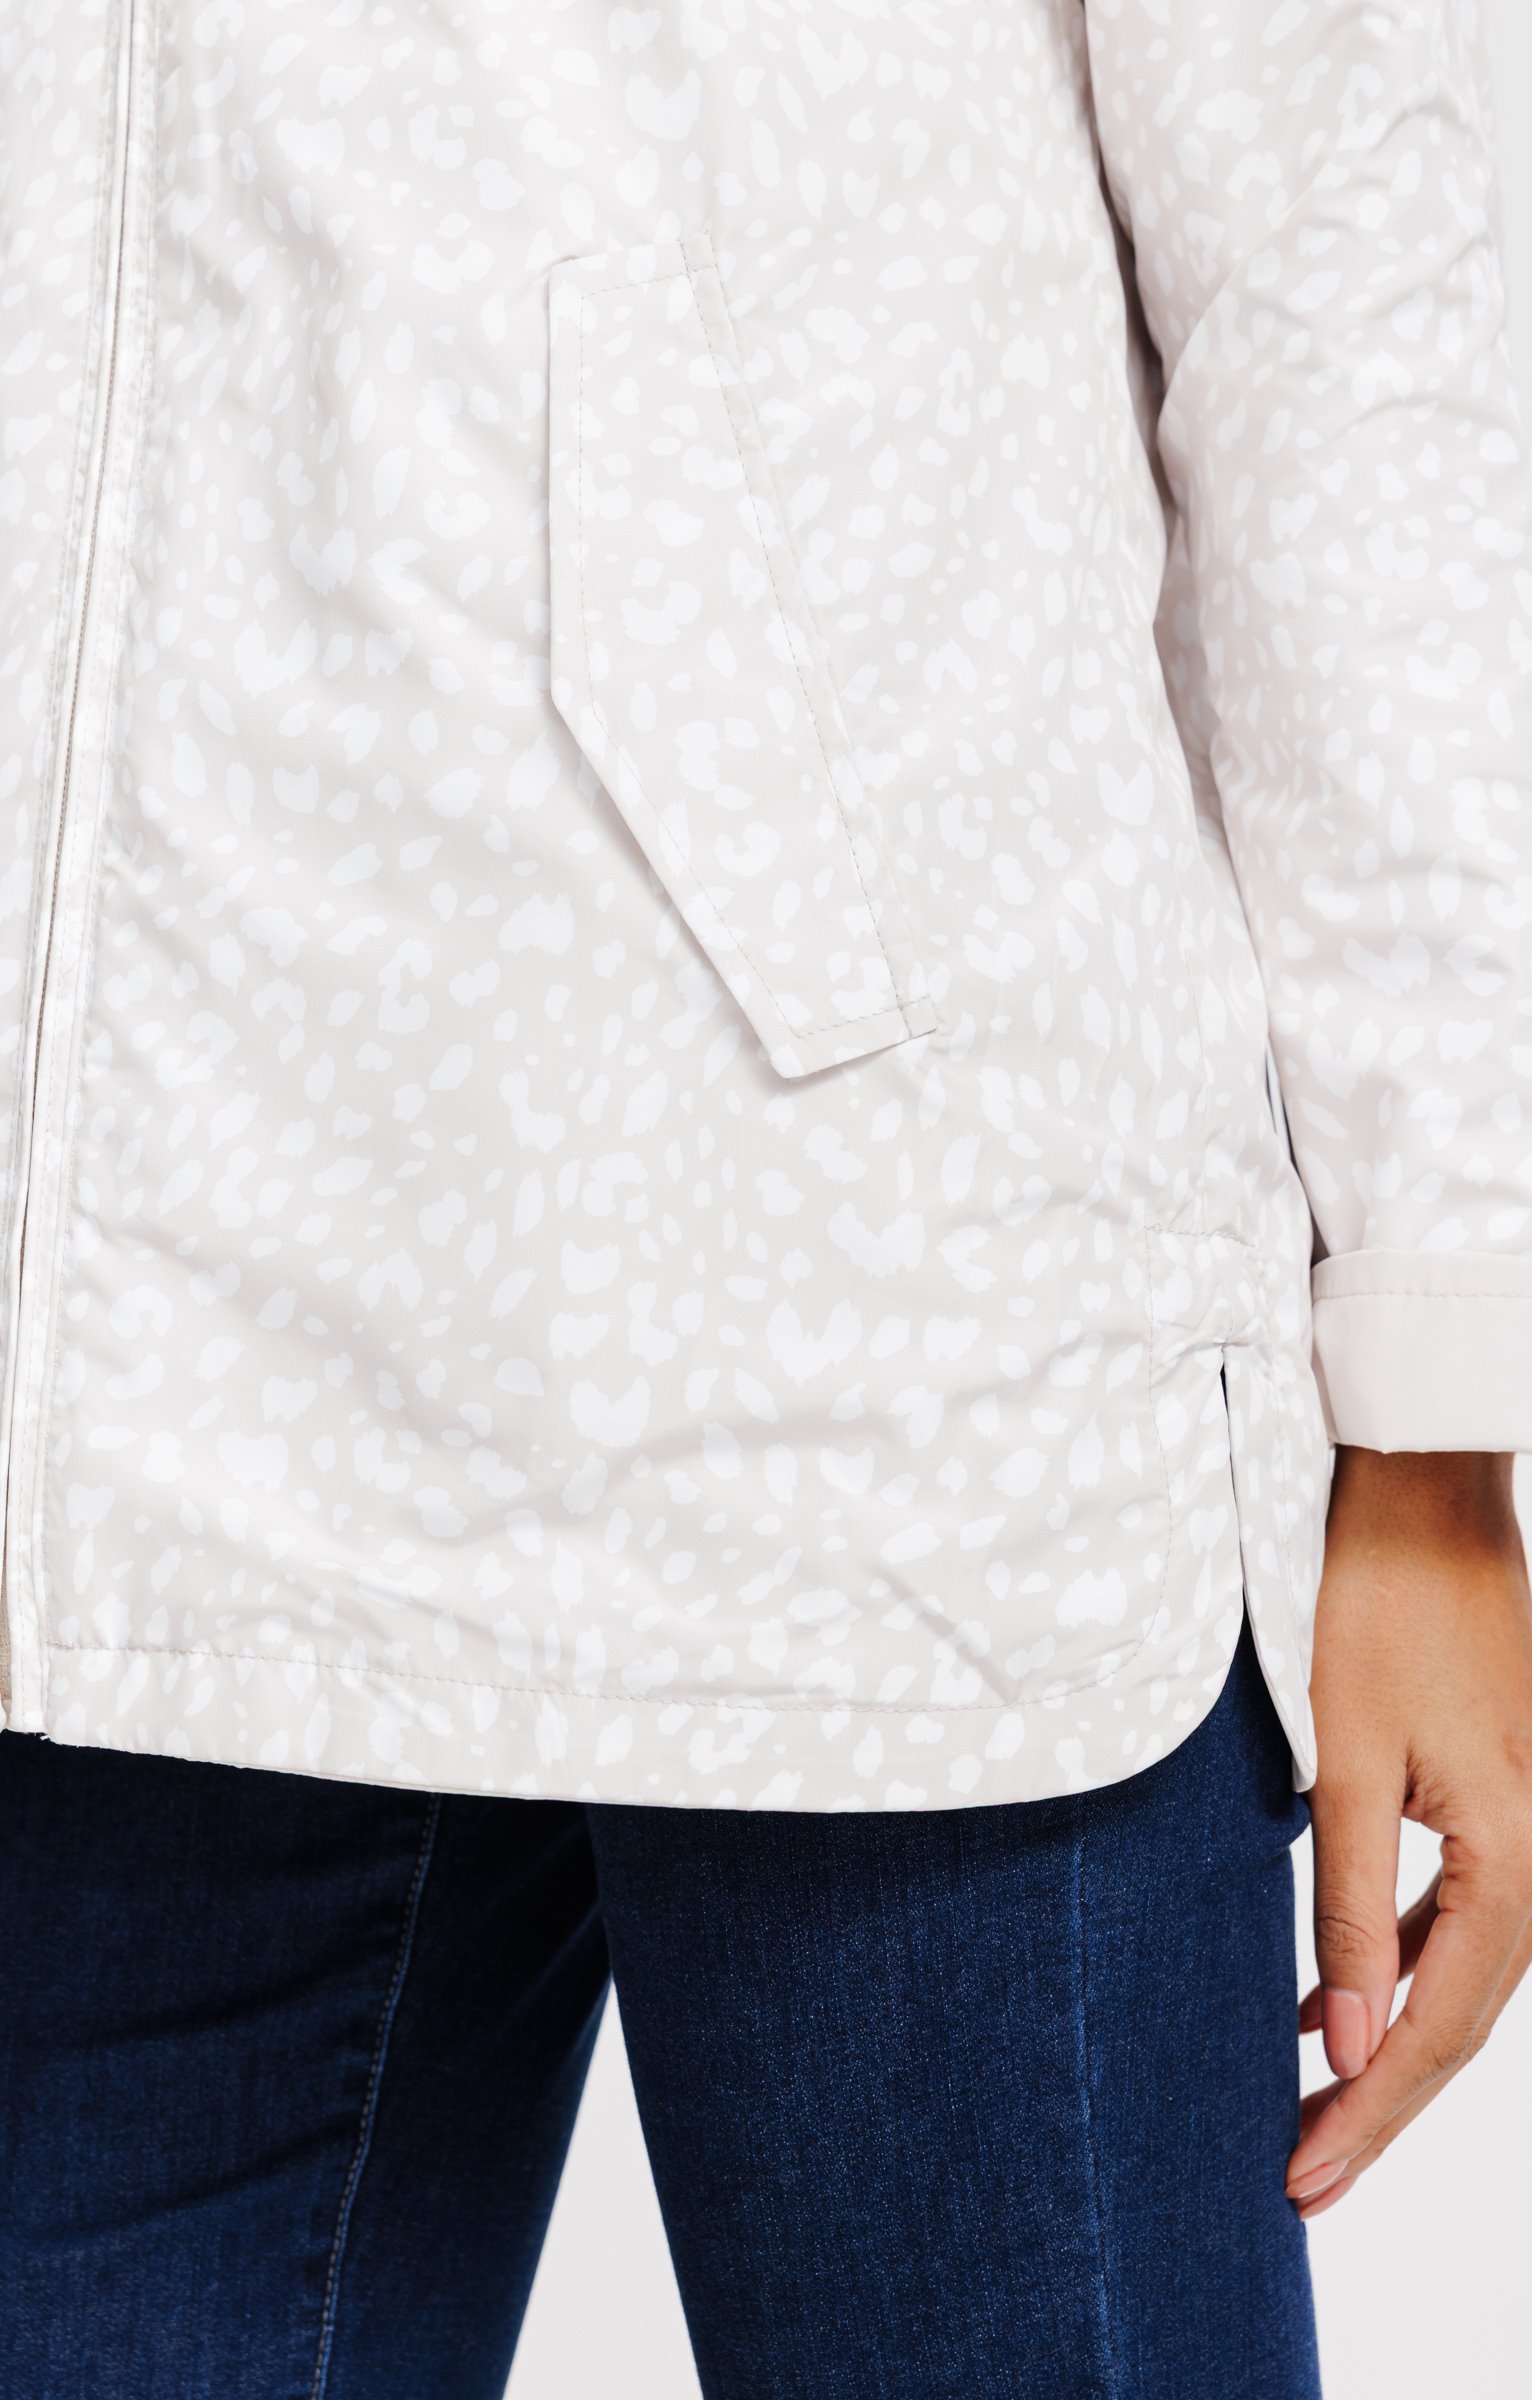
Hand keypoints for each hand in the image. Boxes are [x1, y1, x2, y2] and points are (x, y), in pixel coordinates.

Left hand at [1286, 1446, 1531, 2218]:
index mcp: (1516, 1852)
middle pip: (1462, 2016)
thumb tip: (1348, 2039)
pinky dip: (1403, 1965)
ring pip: (1465, 1972)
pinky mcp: (1503, 1798)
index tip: (1306, 2179)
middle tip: (1304, 2180)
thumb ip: (1346, 1904)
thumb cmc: (1378, 1608)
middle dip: (1381, 2105)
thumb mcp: (1344, 1762)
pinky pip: (1462, 1913)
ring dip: (1394, 2043)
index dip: (1373, 2113)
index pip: (1441, 2025)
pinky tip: (1347, 2003)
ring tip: (1315, 2114)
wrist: (1425, 1497)